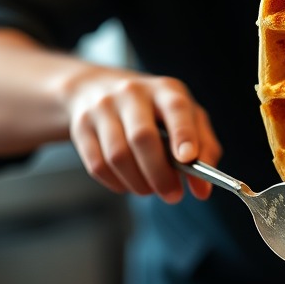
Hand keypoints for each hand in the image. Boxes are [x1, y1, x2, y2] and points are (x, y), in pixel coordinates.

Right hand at [65, 68, 221, 201]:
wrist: (95, 89)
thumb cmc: (154, 111)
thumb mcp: (185, 117)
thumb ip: (203, 149)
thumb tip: (202, 189)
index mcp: (164, 90)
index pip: (176, 109)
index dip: (183, 135)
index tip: (188, 160)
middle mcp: (132, 93)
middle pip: (142, 137)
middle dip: (159, 174)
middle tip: (172, 195)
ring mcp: (102, 108)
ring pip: (118, 156)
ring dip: (138, 183)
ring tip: (150, 189)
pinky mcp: (81, 127)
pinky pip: (98, 166)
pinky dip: (117, 183)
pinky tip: (129, 182)